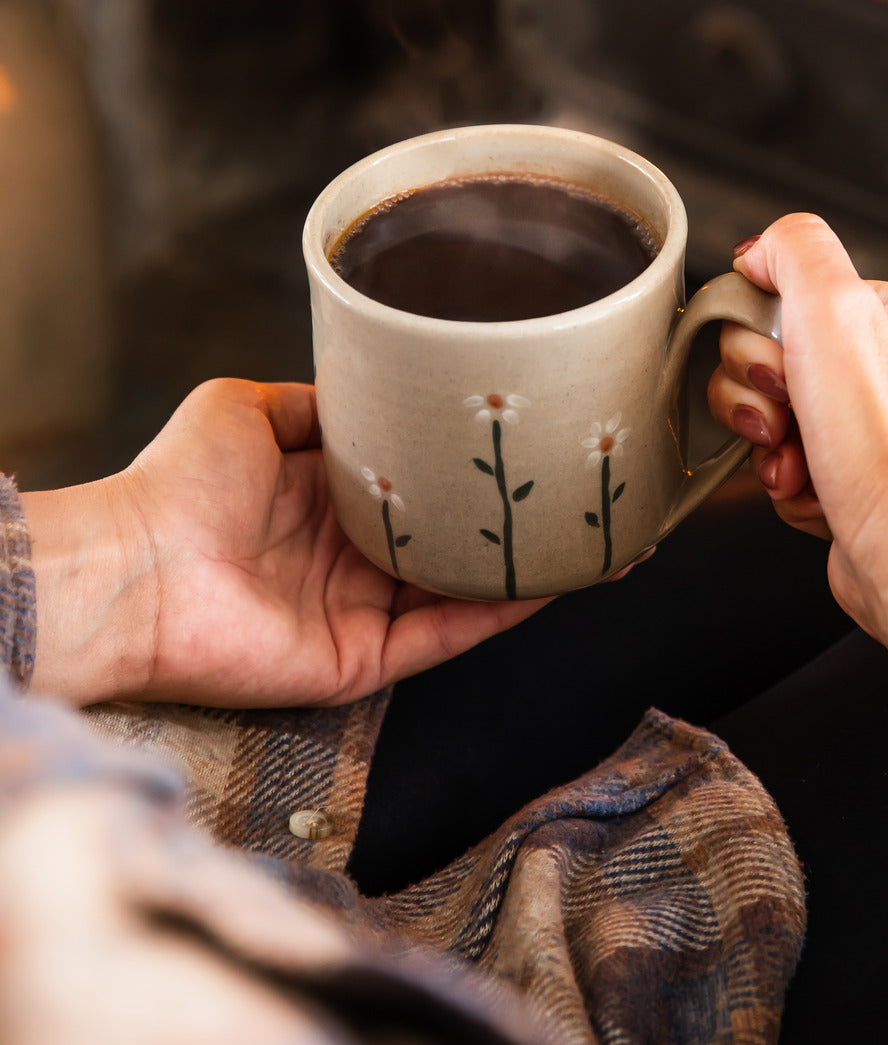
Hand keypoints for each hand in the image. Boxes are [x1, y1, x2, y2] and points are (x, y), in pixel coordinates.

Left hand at [24, 380, 551, 707]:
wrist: (136, 566)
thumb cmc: (177, 483)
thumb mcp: (246, 409)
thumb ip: (315, 403)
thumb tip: (369, 384)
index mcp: (326, 500)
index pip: (418, 488)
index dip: (469, 470)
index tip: (526, 443)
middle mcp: (350, 558)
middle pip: (451, 545)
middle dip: (514, 526)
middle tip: (580, 497)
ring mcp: (358, 612)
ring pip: (461, 592)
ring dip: (526, 571)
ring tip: (595, 542)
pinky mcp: (359, 660)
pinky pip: (442, 635)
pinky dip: (496, 612)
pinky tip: (547, 580)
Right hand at [707, 215, 887, 684]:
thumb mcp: (836, 305)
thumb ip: (795, 248)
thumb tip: (759, 250)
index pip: (781, 297)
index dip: (755, 334)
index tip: (776, 363)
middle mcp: (882, 370)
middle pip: (763, 359)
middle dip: (757, 397)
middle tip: (784, 417)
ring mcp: (866, 430)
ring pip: (766, 418)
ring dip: (766, 446)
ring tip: (799, 464)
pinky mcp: (848, 484)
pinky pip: (780, 469)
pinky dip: (783, 485)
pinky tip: (810, 493)